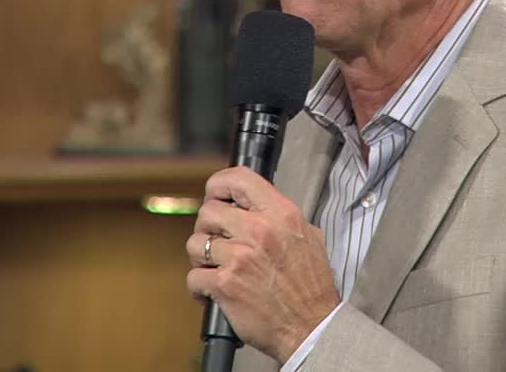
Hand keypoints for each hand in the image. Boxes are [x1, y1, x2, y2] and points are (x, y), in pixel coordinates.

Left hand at [186, 166, 340, 362]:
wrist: (312, 326)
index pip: (239, 179)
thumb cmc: (311, 286)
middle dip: (207, 227)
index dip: (219, 184)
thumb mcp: (308, 236)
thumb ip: (280, 217)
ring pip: (195, 243)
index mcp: (281, 214)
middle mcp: (259, 231)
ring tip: (214, 267)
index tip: (215, 194)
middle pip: (208, 211)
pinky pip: (194, 276)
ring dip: (200, 257)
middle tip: (216, 241)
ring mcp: (240, 257)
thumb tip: (255, 205)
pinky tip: (212, 290)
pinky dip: (199, 286)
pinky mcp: (225, 285)